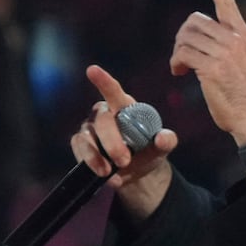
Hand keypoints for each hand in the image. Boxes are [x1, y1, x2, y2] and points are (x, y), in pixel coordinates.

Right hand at [69, 65, 178, 218]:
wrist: (137, 173)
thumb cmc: (148, 152)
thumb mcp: (162, 147)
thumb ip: (166, 141)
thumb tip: (163, 138)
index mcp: (123, 107)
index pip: (113, 91)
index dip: (103, 81)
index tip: (92, 70)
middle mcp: (103, 114)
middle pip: (102, 120)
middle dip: (112, 142)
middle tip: (124, 161)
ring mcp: (89, 129)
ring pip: (87, 138)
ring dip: (98, 156)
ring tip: (111, 172)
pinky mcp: (80, 144)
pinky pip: (79, 150)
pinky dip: (91, 163)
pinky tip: (106, 176)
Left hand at [169, 0, 245, 144]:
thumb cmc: (239, 93)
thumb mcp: (238, 61)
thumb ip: (224, 44)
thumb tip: (197, 36)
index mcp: (243, 34)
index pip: (226, 2)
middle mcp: (236, 39)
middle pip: (194, 21)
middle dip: (181, 37)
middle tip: (180, 56)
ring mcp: (225, 53)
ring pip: (185, 37)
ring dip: (177, 52)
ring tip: (180, 67)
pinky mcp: (212, 67)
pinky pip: (182, 54)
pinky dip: (175, 62)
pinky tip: (179, 73)